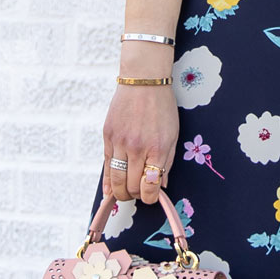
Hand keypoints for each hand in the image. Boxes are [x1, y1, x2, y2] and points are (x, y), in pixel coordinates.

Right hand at [102, 86, 178, 207]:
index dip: (151, 197)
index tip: (152, 196)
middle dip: (136, 195)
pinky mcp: (108, 136)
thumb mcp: (173, 135)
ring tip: (125, 193)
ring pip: (116, 179)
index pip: (151, 186)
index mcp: (157, 148)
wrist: (143, 81)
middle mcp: (137, 148)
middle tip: (139, 193)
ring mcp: (120, 142)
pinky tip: (108, 190)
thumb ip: (168, 162)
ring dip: (120, 192)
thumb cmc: (162, 107)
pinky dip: (108, 181)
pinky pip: (106, 165)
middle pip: (131, 186)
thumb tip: (162, 185)